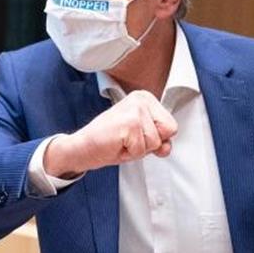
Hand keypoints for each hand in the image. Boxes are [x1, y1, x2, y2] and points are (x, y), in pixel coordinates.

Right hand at [44, 90, 176, 177]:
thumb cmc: (108, 141)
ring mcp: (135, 110)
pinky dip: (130, 154)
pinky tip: (117, 144)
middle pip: (169, 131)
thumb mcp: (140, 139)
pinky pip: (142, 150)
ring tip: (121, 142)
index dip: (155, 138)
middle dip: (150, 143)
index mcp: (145, 98)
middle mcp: (141, 99)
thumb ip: (158, 140)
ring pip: (155, 142)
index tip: (134, 134)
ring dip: (138, 149)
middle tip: (129, 139)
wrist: (82, 148)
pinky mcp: (129, 123)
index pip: (171, 125)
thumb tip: (166, 147)